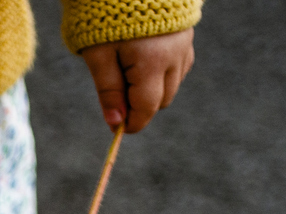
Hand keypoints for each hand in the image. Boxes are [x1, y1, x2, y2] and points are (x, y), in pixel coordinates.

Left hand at [80, 29, 194, 133]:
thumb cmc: (105, 12)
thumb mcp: (98, 53)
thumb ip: (108, 90)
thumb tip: (115, 123)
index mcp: (153, 62)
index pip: (147, 108)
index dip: (132, 123)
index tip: (116, 129)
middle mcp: (175, 55)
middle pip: (162, 99)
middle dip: (140, 105)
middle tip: (115, 92)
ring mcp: (184, 43)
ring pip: (173, 84)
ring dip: (152, 88)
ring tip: (126, 68)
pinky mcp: (186, 32)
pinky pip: (179, 65)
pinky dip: (163, 71)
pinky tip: (143, 58)